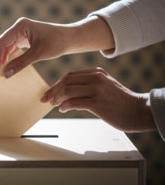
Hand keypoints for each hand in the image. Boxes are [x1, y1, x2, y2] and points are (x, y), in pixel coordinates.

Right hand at [0, 17, 71, 76]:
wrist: (70, 39)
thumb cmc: (57, 43)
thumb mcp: (38, 54)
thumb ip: (21, 63)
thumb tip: (6, 74)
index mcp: (20, 26)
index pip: (1, 42)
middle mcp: (18, 28)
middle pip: (0, 45)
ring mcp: (20, 33)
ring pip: (5, 48)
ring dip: (1, 61)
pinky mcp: (23, 39)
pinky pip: (12, 50)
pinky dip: (9, 60)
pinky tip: (7, 69)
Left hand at [41, 67, 155, 131]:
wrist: (137, 111)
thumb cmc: (120, 101)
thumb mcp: (105, 86)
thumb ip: (88, 85)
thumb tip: (67, 93)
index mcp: (96, 73)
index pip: (70, 75)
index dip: (56, 84)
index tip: (49, 92)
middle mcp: (96, 78)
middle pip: (66, 81)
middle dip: (53, 91)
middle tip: (46, 99)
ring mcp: (97, 90)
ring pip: (68, 91)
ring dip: (57, 99)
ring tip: (54, 105)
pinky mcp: (97, 103)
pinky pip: (74, 103)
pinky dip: (64, 106)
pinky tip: (62, 109)